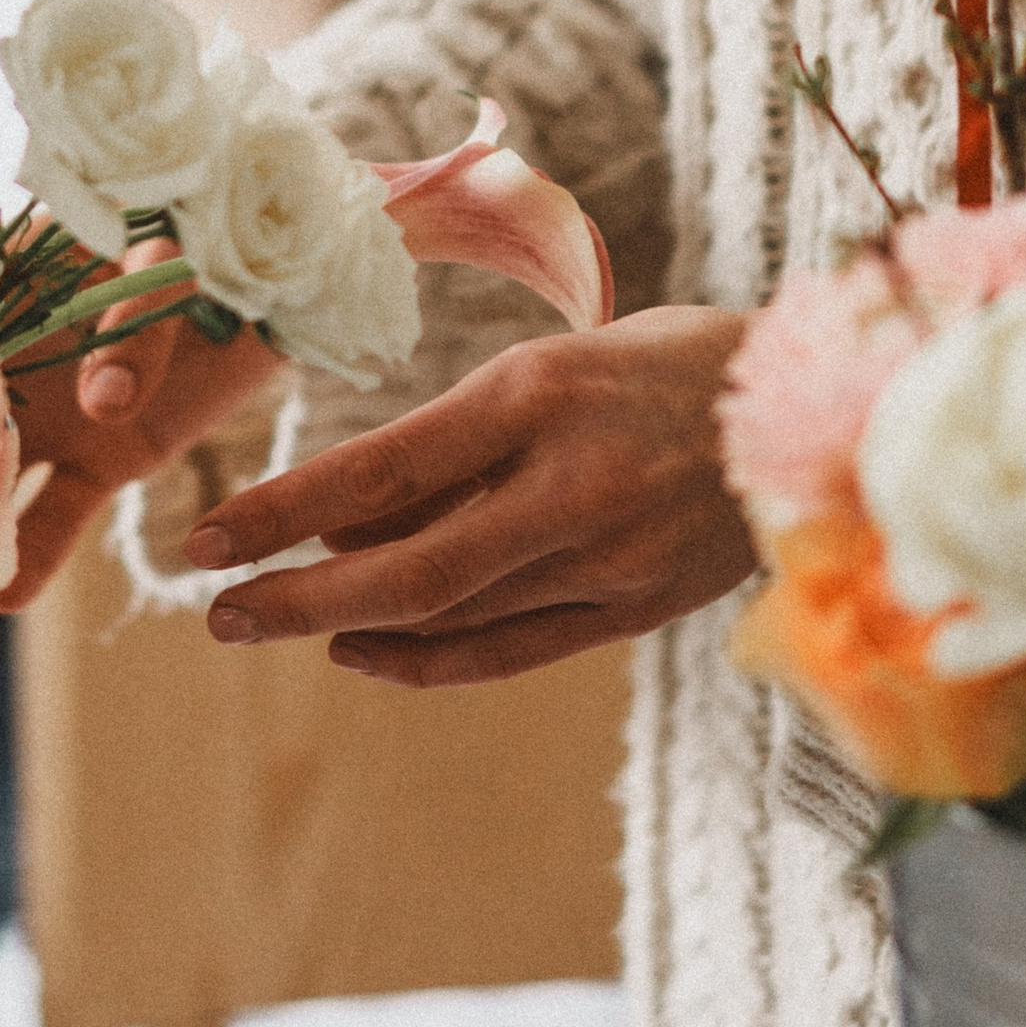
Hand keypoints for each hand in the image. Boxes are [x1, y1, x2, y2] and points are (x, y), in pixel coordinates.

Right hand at [0, 252, 277, 611]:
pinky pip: (59, 511)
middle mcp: (8, 359)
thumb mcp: (160, 264)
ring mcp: (51, 416)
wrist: (261, 289)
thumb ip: (129, 327)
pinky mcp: (100, 461)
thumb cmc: (198, 247)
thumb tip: (102, 404)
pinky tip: (4, 601)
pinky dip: (37, 556)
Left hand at [180, 305, 757, 686]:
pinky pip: (512, 650)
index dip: (285, 509)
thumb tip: (349, 525)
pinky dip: (428, 661)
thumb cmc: (671, 367)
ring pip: (452, 616)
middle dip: (296, 594)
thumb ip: (462, 446)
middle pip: (407, 567)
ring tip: (270, 620)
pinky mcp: (637, 610)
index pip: (383, 467)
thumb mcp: (557, 365)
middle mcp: (569, 483)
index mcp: (539, 394)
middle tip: (216, 609)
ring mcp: (608, 557)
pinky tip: (365, 655)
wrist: (818, 413)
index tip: (207, 534)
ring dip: (348, 625)